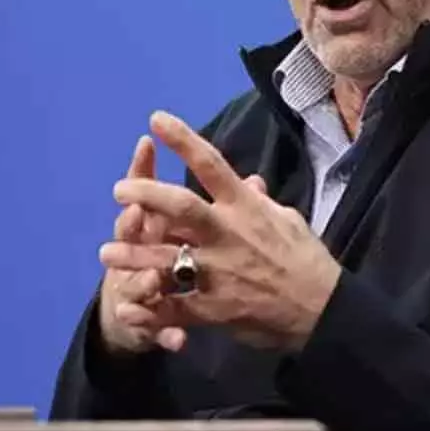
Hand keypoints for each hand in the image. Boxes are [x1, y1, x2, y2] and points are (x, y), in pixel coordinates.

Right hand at [97, 135, 187, 354]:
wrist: (137, 316)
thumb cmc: (165, 259)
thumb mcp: (183, 231)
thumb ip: (208, 204)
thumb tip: (250, 179)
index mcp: (148, 227)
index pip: (144, 192)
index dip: (142, 170)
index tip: (146, 145)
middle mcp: (135, 254)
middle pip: (128, 234)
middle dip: (130, 224)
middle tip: (136, 214)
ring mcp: (136, 289)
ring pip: (135, 283)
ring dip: (144, 281)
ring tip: (154, 281)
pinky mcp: (146, 324)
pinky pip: (156, 329)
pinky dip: (166, 334)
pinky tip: (179, 341)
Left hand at [98, 111, 341, 352]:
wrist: (323, 311)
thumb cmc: (307, 261)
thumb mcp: (288, 221)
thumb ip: (260, 201)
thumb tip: (248, 181)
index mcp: (246, 208)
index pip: (211, 164)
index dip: (182, 140)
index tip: (157, 118)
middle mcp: (229, 235)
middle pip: (182, 207)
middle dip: (147, 196)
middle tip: (118, 191)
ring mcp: (220, 273)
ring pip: (169, 259)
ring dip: (135, 255)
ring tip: (106, 252)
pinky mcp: (215, 309)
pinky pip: (175, 308)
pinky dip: (149, 310)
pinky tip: (126, 308)